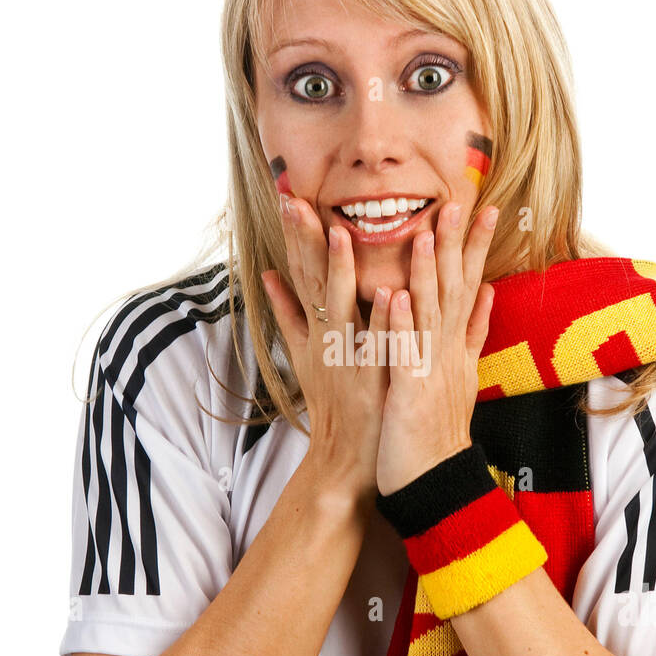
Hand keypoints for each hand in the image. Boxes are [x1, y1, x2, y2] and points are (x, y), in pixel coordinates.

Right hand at [261, 194, 389, 500]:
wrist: (343, 460)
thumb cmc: (333, 405)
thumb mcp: (303, 354)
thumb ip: (286, 312)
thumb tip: (267, 274)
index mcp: (315, 327)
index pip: (302, 271)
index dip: (295, 234)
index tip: (290, 195)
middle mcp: (326, 336)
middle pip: (312, 279)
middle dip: (303, 238)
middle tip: (294, 198)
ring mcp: (345, 356)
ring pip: (341, 305)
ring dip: (339, 268)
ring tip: (339, 231)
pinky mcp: (369, 379)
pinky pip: (376, 343)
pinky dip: (380, 320)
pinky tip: (387, 292)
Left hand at [375, 202, 498, 495]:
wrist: (435, 482)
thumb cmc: (437, 430)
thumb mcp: (460, 373)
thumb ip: (473, 331)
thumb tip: (487, 293)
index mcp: (455, 345)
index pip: (469, 284)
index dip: (476, 245)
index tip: (483, 206)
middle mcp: (447, 351)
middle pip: (455, 288)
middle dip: (457, 244)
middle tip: (459, 200)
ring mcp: (429, 369)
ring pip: (428, 312)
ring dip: (428, 273)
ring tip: (426, 233)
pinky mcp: (408, 391)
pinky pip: (402, 351)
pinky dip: (399, 323)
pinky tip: (396, 294)